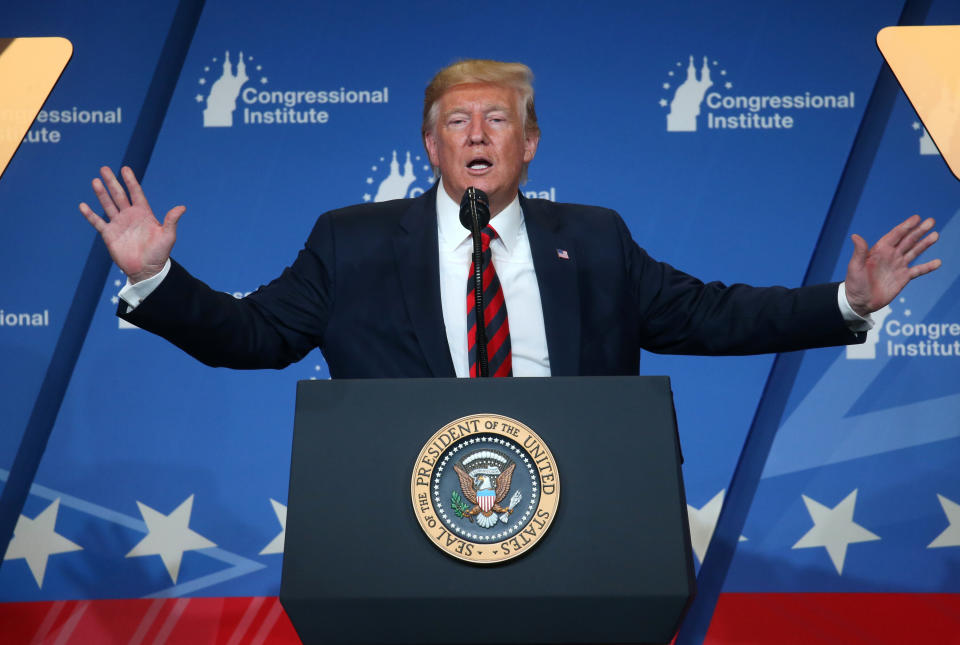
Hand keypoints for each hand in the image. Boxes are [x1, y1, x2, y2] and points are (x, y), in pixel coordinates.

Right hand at [78, 166, 184, 282]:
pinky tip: (83, 206)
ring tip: (95, 181)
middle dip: (112, 182)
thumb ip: (171, 221)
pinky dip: (90, 215)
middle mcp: (130, 216)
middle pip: (119, 195)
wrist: (147, 270)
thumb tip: (182, 208)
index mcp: (143, 213)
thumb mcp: (168, 236)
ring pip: (108, 205)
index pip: (136, 193)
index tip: (125, 169)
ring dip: (101, 194)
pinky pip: (97, 222)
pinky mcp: (109, 234)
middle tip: (104, 168)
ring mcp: (118, 224)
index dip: (131, 181)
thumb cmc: (159, 253)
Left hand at [844, 214, 940, 316]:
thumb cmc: (854, 283)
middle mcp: (891, 255)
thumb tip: (855, 236)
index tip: (916, 218)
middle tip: (931, 221)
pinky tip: (937, 262)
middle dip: (919, 231)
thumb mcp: (855, 267)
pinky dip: (928, 267)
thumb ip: (859, 252)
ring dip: (925, 244)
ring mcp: (898, 265)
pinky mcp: (904, 277)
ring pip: (914, 252)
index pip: (895, 235)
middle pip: (908, 240)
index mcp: (879, 250)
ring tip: (935, 235)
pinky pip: (918, 270)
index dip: (905, 226)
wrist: (860, 301)